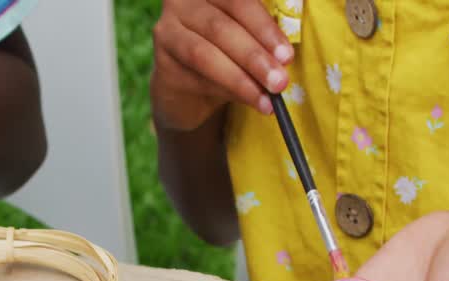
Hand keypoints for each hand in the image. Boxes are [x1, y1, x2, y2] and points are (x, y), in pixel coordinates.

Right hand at [151, 0, 292, 131]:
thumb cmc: (225, 56)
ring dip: (240, 79)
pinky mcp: (161, 63)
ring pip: (205, 55)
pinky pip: (196, 78)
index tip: (287, 56)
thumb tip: (283, 59)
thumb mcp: (246, 39)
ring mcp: (166, 30)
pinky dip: (227, 91)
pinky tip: (251, 102)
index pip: (238, 2)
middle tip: (279, 82)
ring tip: (267, 99)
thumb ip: (260, 39)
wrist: (188, 90)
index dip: (264, 28)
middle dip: (254, 57)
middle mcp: (182, 2)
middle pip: (221, 27)